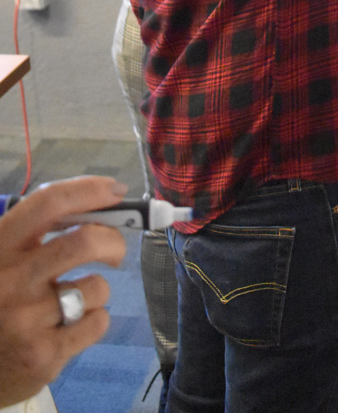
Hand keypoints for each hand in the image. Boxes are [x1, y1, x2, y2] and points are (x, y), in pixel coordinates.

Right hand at [0, 176, 126, 407]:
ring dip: (97, 289)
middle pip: (83, 242)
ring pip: (96, 287)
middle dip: (113, 241)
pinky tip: (71, 327)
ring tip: (77, 301)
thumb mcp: (4, 260)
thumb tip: (99, 204)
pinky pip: (97, 322)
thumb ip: (37, 233)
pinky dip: (95, 320)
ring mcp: (26, 321)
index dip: (88, 190)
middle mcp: (11, 281)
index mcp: (0, 249)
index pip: (48, 204)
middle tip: (115, 251)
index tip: (116, 190)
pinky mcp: (43, 356)